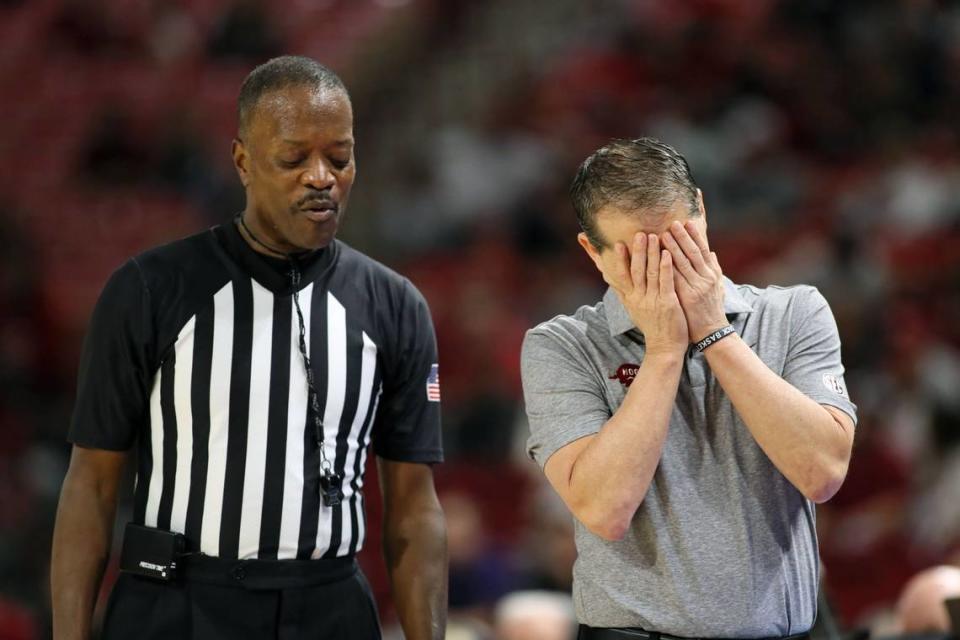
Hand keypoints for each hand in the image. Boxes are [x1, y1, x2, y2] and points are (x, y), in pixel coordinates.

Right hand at [603, 232, 687, 356]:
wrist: (664, 347)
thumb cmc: (652, 326)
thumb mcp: (633, 309)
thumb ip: (624, 292)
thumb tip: (611, 279)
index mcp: (631, 298)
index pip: (621, 275)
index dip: (619, 260)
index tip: (617, 244)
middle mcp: (639, 298)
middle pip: (635, 270)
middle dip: (637, 251)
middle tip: (639, 233)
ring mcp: (653, 300)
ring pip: (650, 273)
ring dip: (652, 253)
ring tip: (654, 236)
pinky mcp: (667, 303)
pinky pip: (666, 282)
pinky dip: (666, 267)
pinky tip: (668, 254)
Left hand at [660, 220, 726, 341]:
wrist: (711, 332)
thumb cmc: (712, 309)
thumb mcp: (717, 286)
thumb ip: (714, 268)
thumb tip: (711, 252)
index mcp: (712, 274)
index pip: (702, 250)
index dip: (695, 236)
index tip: (687, 222)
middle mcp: (706, 278)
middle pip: (692, 253)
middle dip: (682, 237)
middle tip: (672, 223)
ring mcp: (697, 287)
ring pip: (683, 263)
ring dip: (672, 248)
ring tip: (662, 235)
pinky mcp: (687, 297)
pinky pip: (675, 279)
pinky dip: (667, 267)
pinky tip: (659, 258)